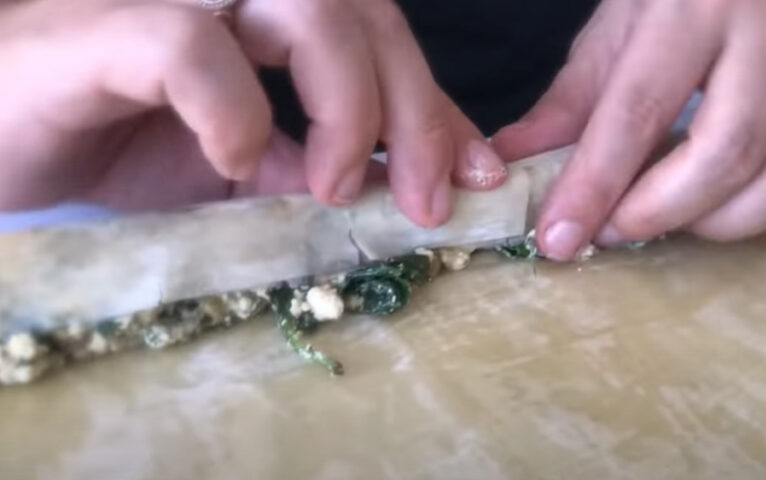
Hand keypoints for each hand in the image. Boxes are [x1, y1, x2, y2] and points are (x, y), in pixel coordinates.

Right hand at [0, 0, 506, 226]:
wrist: (2, 136)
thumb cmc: (115, 141)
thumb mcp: (245, 165)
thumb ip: (319, 161)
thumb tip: (408, 185)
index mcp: (271, 17)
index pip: (382, 37)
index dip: (439, 105)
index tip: (478, 174)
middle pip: (363, 13)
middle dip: (414, 110)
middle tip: (426, 200)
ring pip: (306, 6)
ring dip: (346, 105)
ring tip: (336, 188)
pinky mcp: (110, 28)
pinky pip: (193, 44)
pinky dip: (234, 110)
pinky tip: (238, 164)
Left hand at [493, 0, 765, 259]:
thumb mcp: (616, 26)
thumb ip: (570, 101)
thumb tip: (514, 164)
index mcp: (696, 4)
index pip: (638, 109)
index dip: (595, 183)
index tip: (559, 236)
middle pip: (728, 151)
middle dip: (663, 211)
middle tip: (617, 229)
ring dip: (732, 219)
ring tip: (682, 217)